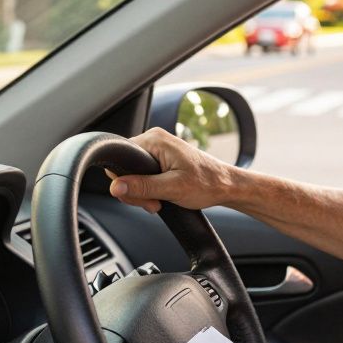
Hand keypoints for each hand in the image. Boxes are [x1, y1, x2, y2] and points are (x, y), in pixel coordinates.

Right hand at [107, 127, 234, 212]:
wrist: (227, 186)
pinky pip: (144, 176)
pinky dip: (149, 190)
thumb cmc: (207, 183)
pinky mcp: (162, 160)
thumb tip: (115, 186)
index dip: (125, 182)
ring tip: (159, 202)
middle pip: (125, 169)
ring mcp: (158, 150)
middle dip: (136, 191)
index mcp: (154, 140)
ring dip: (143, 193)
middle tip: (153, 203)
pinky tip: (160, 198)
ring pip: (134, 175)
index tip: (141, 197)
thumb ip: (142, 187)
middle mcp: (154, 140)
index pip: (120, 159)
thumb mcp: (172, 188)